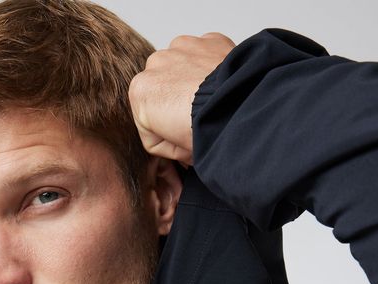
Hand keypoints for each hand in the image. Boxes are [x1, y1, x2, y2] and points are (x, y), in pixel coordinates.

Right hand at [128, 32, 236, 165]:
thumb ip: (170, 144)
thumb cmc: (205, 130)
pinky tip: (223, 88)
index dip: (168, 134)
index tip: (184, 143)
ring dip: (194, 83)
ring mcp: (184, 47)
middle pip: (165, 89)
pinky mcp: (210, 40)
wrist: (237, 108)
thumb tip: (183, 146)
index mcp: (140, 90)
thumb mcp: (176, 150)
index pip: (149, 117)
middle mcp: (156, 62)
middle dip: (178, 104)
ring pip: (185, 68)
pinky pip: (207, 56)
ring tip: (212, 105)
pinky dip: (214, 70)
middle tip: (198, 123)